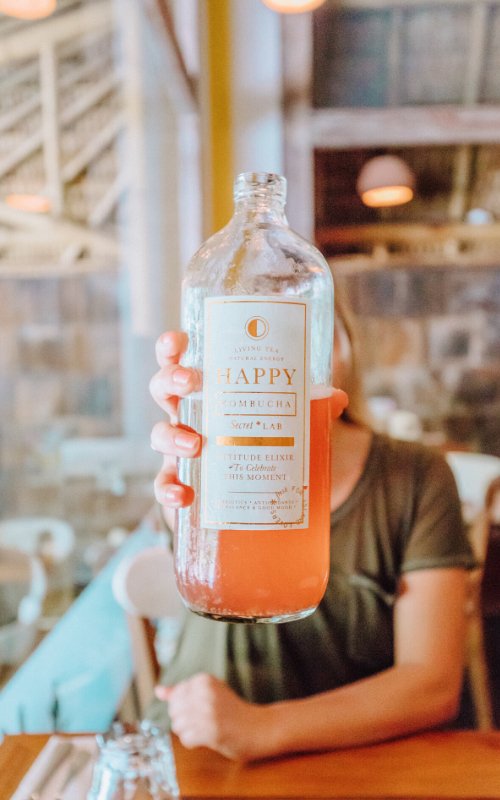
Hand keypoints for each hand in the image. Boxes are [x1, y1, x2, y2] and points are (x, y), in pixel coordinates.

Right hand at [150, 330, 348, 510]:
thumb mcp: (293, 418)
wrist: (272, 488)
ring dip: (172, 436)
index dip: (172, 347)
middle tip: (192, 383)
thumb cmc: (271, 437)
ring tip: (196, 443)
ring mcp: (182, 450)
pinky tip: (186, 497)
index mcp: (210, 389)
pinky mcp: (184, 483)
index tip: (179, 341)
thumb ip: (312, 407)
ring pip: (159, 435)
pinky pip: (164, 487)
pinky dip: (169, 492)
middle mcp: (190, 414)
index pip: (182, 360)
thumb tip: (336, 397)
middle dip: (171, 380)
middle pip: (163, 389)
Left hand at [155, 673, 272, 760]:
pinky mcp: (211, 731)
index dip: (185, 706)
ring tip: (207, 729)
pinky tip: (208, 738)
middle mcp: (205, 693)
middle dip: (185, 719)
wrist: (258, 727)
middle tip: (205, 720)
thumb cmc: (230, 710)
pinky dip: (194, 742)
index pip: (175, 696)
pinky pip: (186, 739)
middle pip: (174, 711)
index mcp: (204, 679)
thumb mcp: (208, 693)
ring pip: (178, 726)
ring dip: (190, 732)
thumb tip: (158, 691)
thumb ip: (181, 692)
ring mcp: (208, 712)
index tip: (203, 708)